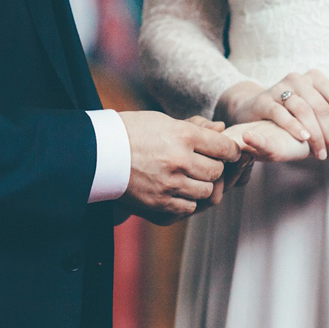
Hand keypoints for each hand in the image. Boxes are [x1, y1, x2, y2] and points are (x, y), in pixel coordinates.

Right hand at [119, 112, 241, 224]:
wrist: (98, 152)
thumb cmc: (131, 131)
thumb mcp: (163, 120)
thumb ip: (195, 126)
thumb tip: (221, 128)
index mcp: (183, 135)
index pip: (224, 148)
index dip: (231, 151)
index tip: (228, 152)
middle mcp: (180, 160)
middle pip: (217, 171)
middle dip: (215, 168)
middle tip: (206, 164)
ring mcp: (170, 183)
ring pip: (206, 191)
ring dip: (202, 185)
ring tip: (190, 177)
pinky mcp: (159, 202)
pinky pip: (188, 207)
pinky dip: (188, 200)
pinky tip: (179, 190)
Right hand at [216, 71, 328, 160]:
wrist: (256, 107)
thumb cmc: (291, 108)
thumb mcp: (314, 100)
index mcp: (314, 77)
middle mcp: (298, 78)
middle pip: (322, 107)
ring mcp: (279, 88)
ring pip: (304, 111)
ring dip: (315, 136)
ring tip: (319, 153)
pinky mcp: (263, 100)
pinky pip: (281, 114)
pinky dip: (294, 127)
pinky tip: (304, 139)